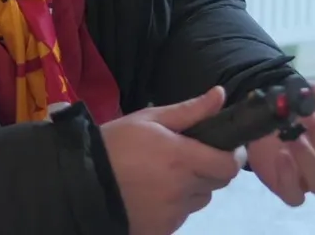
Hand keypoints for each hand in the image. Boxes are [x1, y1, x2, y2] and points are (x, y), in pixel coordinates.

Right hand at [101, 86, 242, 234]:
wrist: (81, 182)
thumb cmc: (115, 144)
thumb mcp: (149, 119)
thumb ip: (190, 111)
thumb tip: (220, 94)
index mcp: (182, 158)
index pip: (229, 165)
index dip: (232, 156)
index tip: (224, 147)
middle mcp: (182, 189)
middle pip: (218, 183)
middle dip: (211, 168)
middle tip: (189, 157)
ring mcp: (173, 214)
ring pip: (199, 200)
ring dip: (192, 188)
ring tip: (166, 176)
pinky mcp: (162, 231)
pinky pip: (180, 216)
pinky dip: (174, 205)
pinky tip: (153, 194)